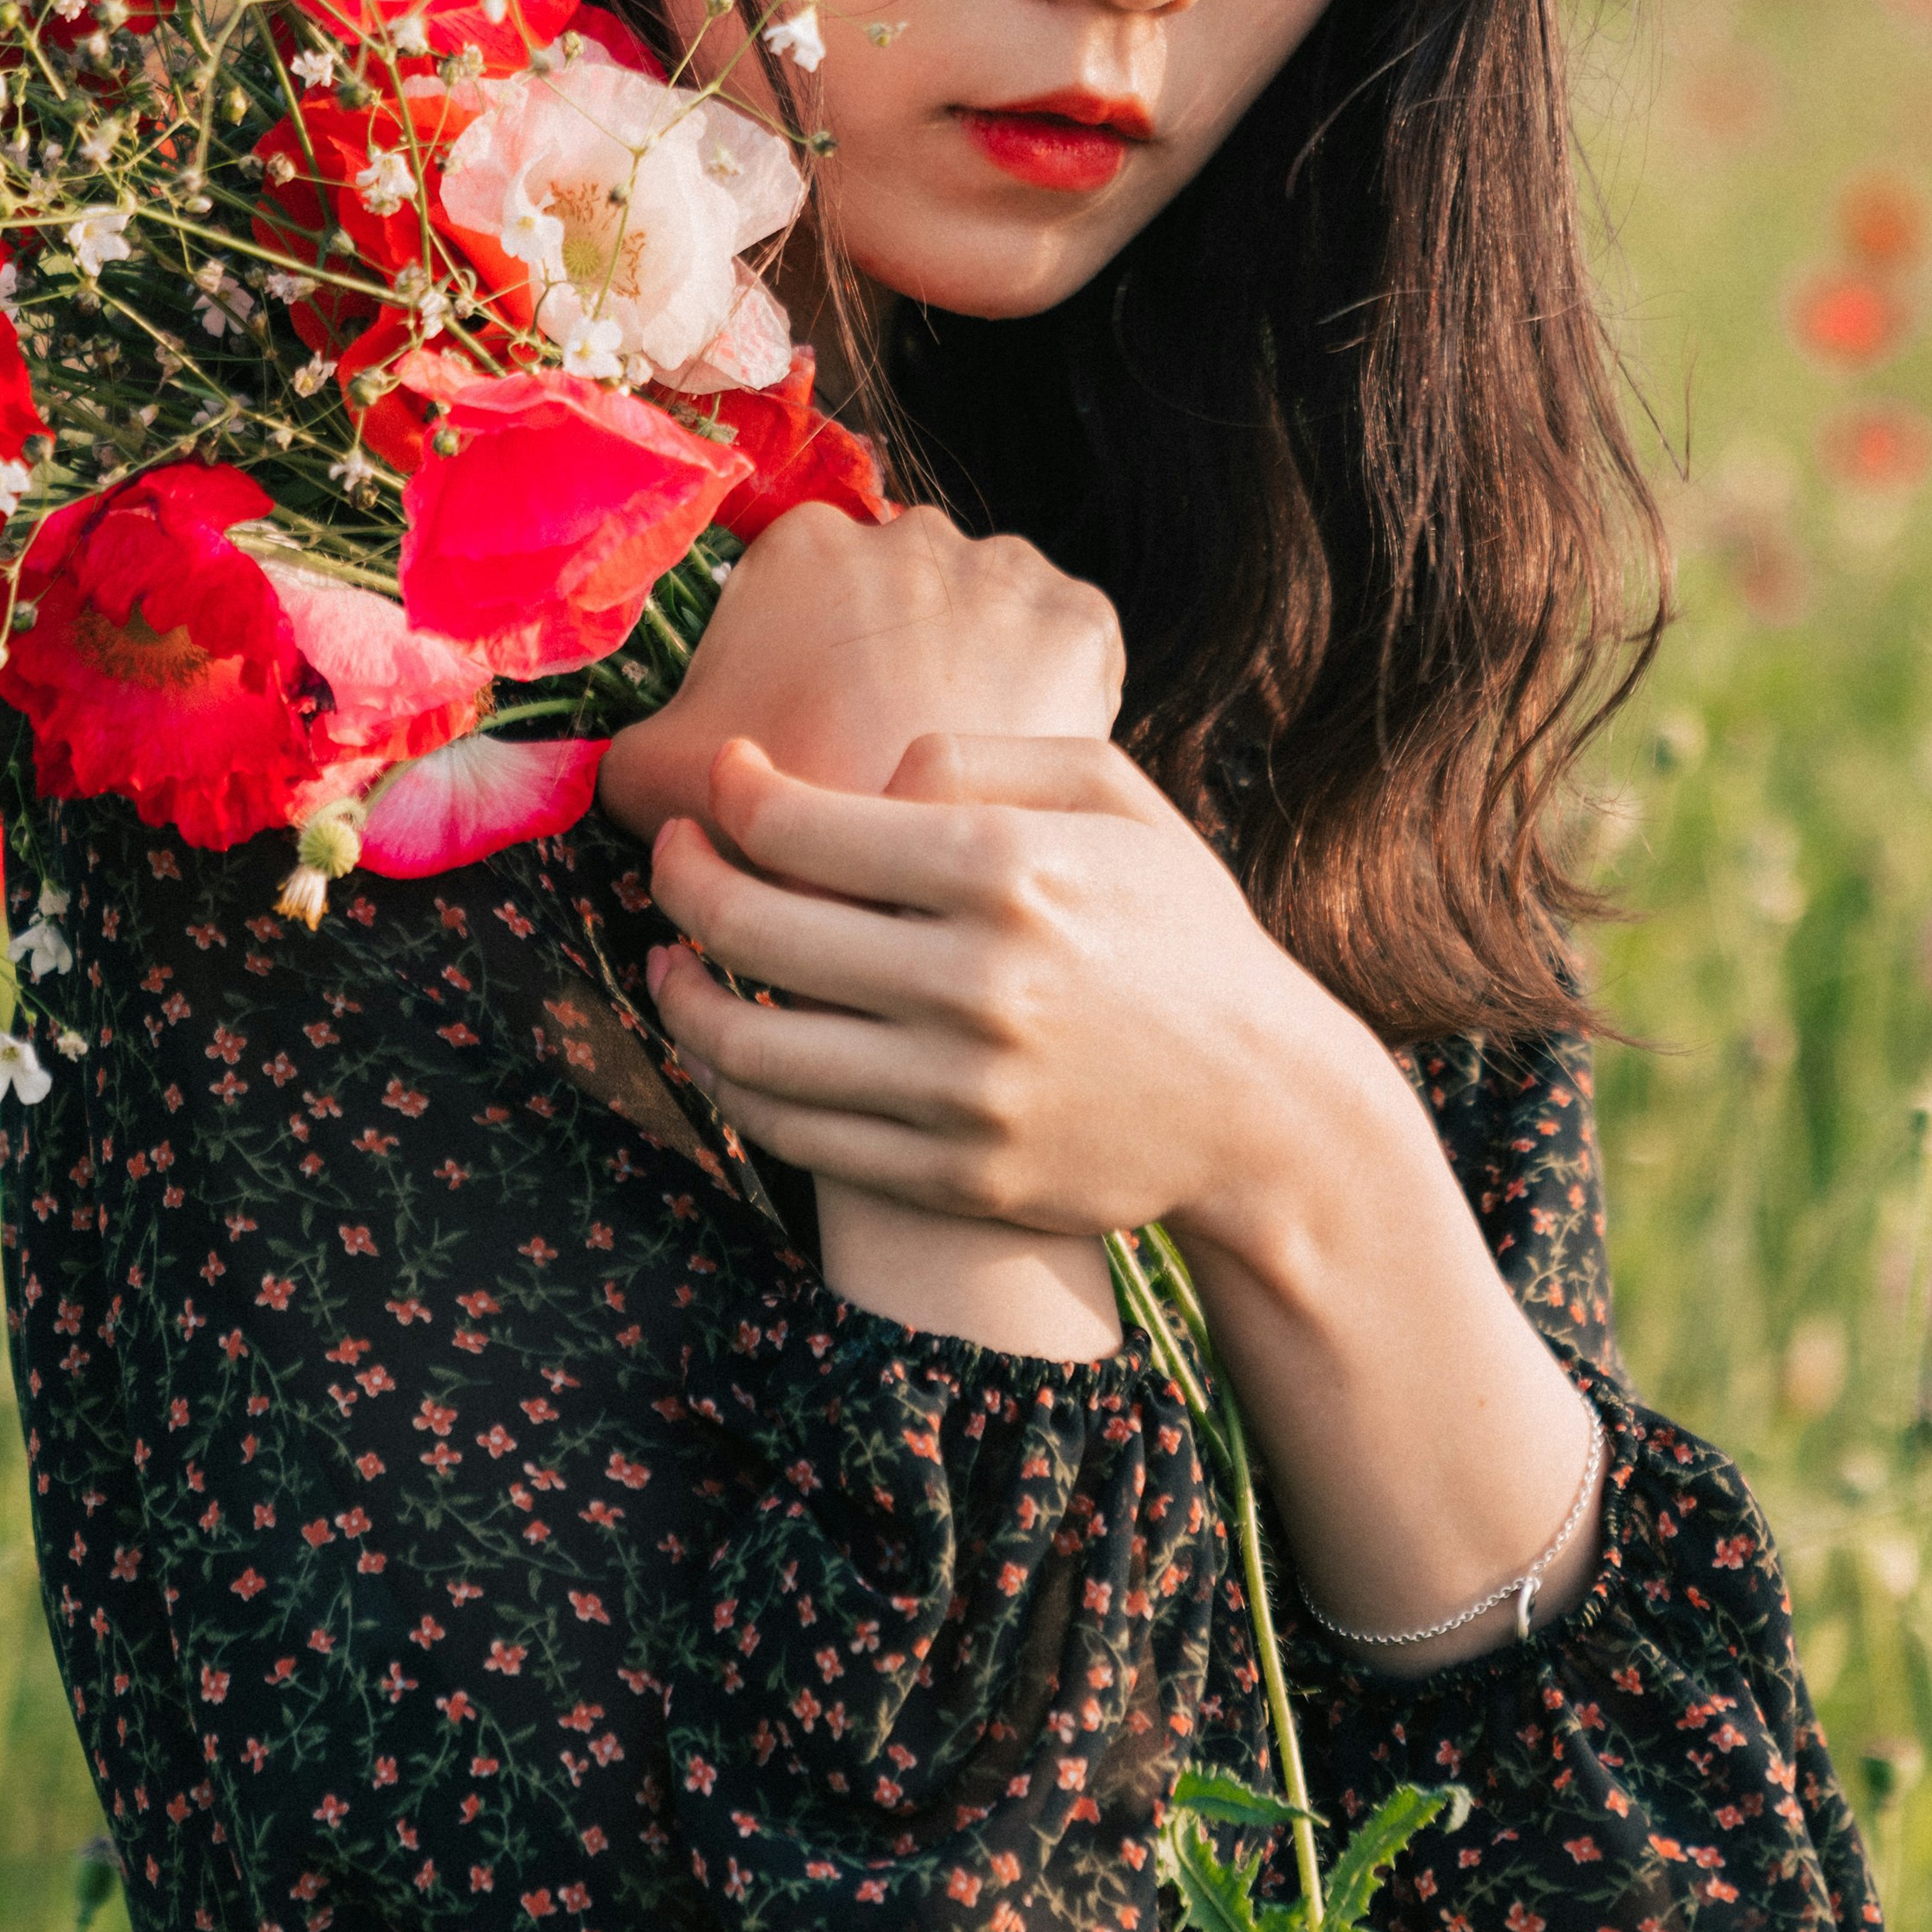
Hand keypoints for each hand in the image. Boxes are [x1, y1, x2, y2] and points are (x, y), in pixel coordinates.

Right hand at [597, 502, 1122, 843]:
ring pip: (983, 621)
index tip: (816, 734)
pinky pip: (1061, 654)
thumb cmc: (773, 815)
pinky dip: (1041, 698)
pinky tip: (1010, 756)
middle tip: (881, 759)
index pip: (798, 593)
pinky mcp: (1082, 619)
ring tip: (954, 772)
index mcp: (802, 542)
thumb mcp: (659, 783)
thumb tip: (591, 753)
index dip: (802, 673)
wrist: (916, 875)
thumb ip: (622, 748)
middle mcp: (908, 528)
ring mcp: (1004, 566)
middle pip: (895, 603)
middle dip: (890, 667)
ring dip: (969, 676)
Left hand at [640, 730, 1430, 1259]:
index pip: (801, 824)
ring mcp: (959, 1090)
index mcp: (1011, 868)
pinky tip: (724, 1041)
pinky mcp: (950, 1175)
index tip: (722, 781)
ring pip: (748, 1042)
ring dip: (676, 994)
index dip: (731, 795)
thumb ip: (982, 755)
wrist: (1264, 1105)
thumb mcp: (1116, 798)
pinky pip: (792, 1132)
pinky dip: (731, 1083)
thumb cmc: (1179, 930)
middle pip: (751, 924)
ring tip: (667, 960)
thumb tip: (860, 773)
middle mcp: (976, 981)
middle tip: (671, 855)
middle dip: (680, 876)